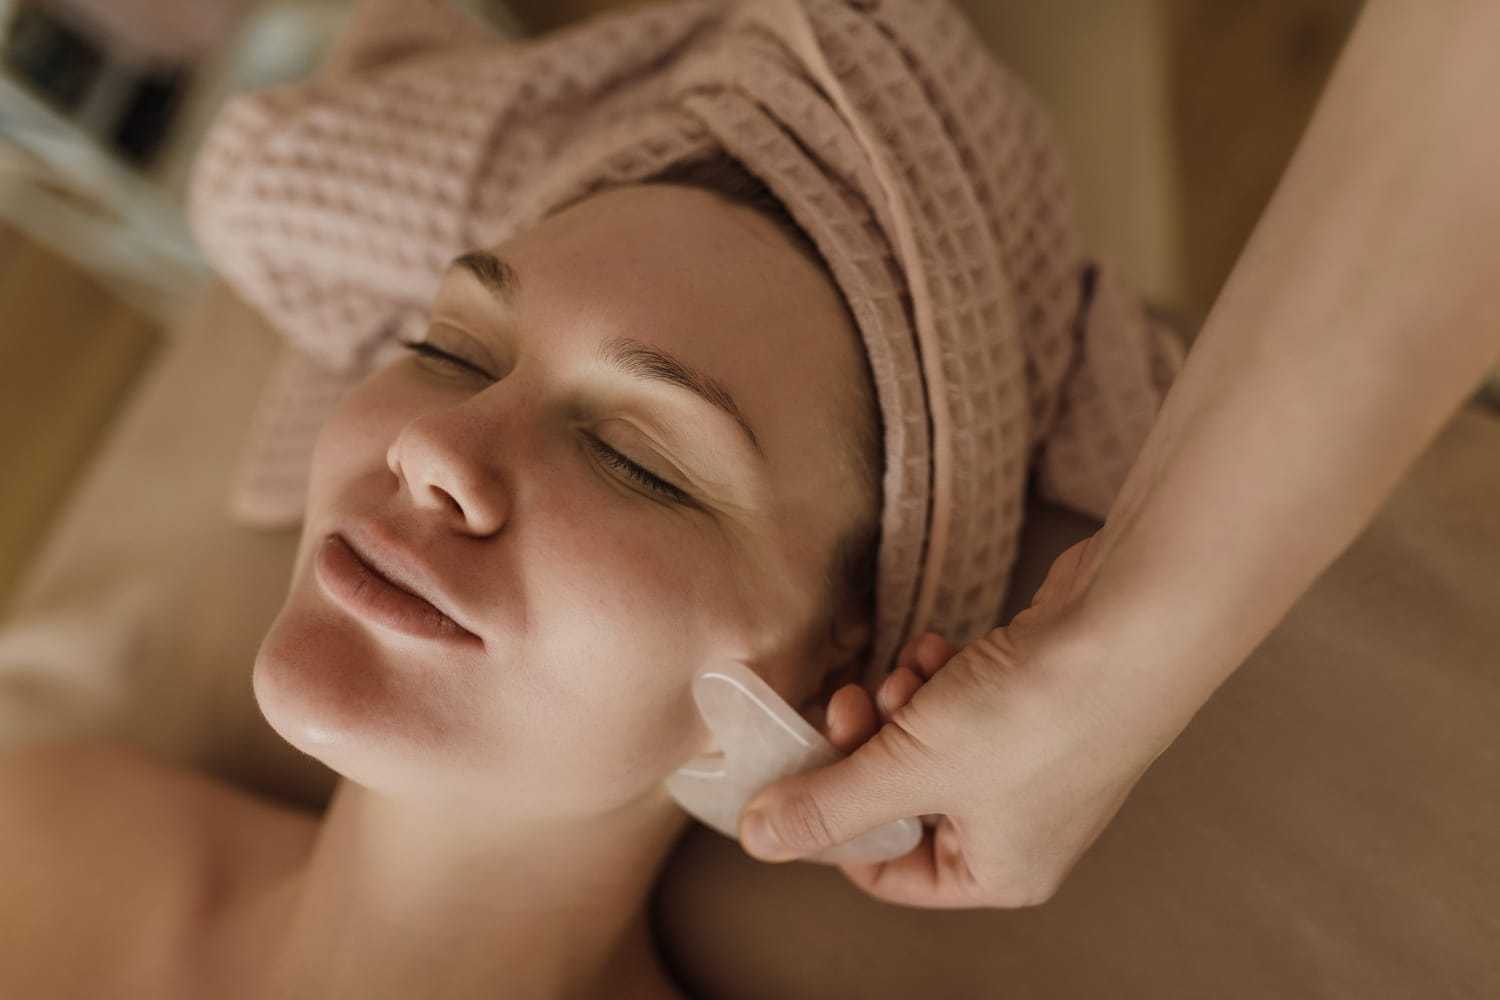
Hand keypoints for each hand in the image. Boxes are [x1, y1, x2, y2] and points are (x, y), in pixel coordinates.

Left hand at [737, 535, 1179, 908]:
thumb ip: (828, 803)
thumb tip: (757, 840)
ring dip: (900, 704)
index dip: (836, 823)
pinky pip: (960, 704)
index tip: (802, 769)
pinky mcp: (1036, 703)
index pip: (888, 872)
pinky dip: (938, 677)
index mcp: (999, 871)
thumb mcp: (909, 767)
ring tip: (907, 671)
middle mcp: (1021, 829)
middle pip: (902, 801)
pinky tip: (940, 649)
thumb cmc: (1033, 715)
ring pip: (926, 744)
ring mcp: (1034, 763)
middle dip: (866, 747)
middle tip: (847, 702)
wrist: (1132, 625)